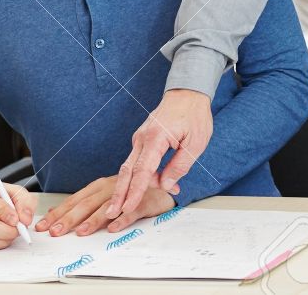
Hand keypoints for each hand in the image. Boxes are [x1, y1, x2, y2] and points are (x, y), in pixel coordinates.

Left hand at [38, 176, 173, 236]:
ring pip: (107, 207)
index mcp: (98, 187)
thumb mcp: (103, 196)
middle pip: (86, 204)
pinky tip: (113, 228)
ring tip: (81, 232)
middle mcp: (110, 188)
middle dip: (69, 219)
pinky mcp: (143, 201)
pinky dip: (122, 219)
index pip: (74, 200)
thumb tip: (56, 212)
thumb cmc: (129, 193)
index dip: (58, 213)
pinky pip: (132, 211)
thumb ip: (83, 203)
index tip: (43, 225)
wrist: (162, 187)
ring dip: (93, 220)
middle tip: (56, 231)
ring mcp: (127, 194)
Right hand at [108, 89, 211, 221]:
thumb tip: (166, 185)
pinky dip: (139, 176)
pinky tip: (151, 186)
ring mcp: (140, 138)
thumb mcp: (196, 143)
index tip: (125, 208)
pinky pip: (138, 161)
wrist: (188, 93)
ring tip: (121, 207)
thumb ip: (179, 166)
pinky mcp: (142, 140)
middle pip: (127, 171)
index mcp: (156, 138)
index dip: (134, 192)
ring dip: (127, 187)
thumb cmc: (194, 115)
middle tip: (111, 213)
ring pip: (130, 167)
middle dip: (118, 194)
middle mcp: (142, 138)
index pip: (142, 170)